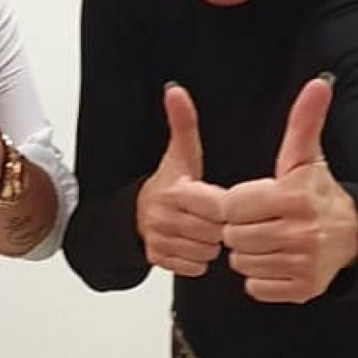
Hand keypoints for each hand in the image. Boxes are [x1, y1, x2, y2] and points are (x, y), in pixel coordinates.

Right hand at [137, 83, 225, 276]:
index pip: (217, 208)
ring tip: (198, 228)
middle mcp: (163, 218)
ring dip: (208, 244)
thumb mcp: (180, 154)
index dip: (222, 206)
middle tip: (206, 215)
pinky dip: (196, 259)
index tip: (214, 200)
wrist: (136, 213)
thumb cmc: (169, 183)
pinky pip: (194, 267)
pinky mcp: (158, 259)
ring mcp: (159, 240)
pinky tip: (190, 243)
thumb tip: (175, 90)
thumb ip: (183, 123)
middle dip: (216, 226)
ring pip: (207, 252)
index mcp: (174, 192)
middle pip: (215, 232)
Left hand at [223, 76, 357, 303]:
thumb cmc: (317, 191)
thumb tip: (320, 81)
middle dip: (239, 229)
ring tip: (268, 238)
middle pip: (233, 236)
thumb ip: (304, 121)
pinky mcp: (303, 289)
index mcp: (293, 197)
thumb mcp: (306, 157)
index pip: (232, 205)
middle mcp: (300, 233)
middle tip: (259, 221)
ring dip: (248, 253)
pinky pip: (255, 287)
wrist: (356, 235)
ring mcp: (303, 264)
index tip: (251, 200)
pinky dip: (260, 277)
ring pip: (241, 263)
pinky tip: (277, 259)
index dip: (236, 203)